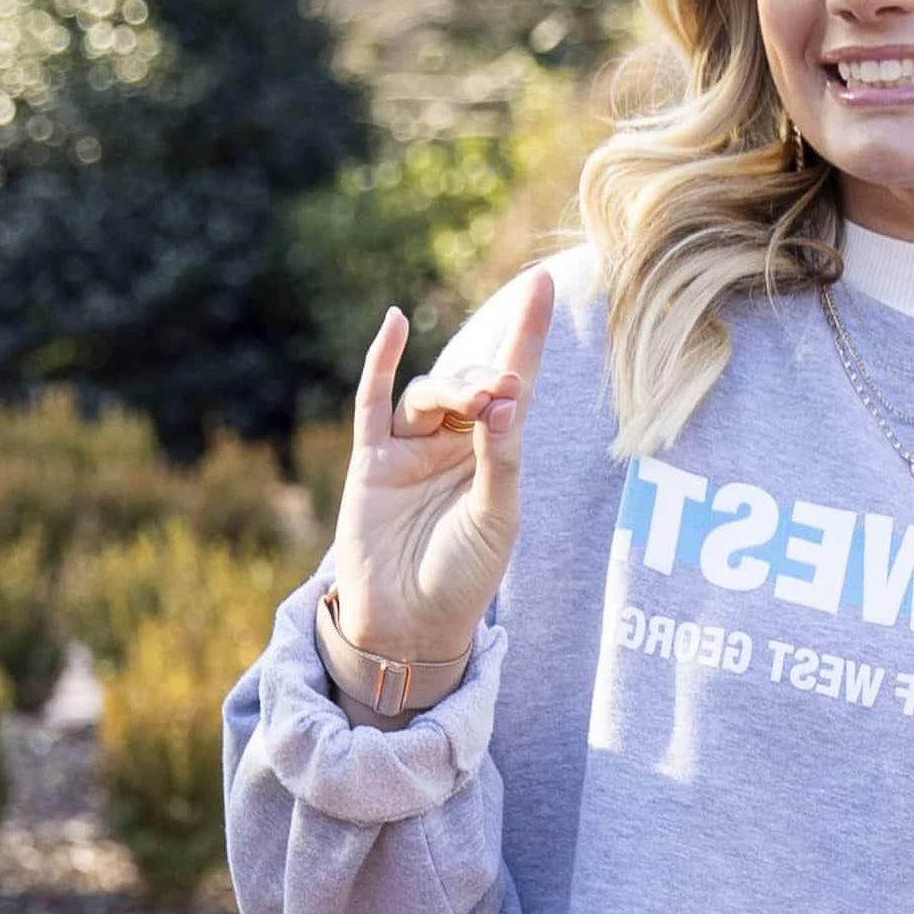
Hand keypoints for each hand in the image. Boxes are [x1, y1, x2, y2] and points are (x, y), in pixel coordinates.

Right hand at [329, 269, 556, 679]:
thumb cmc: (462, 579)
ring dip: (449, 388)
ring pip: (427, 394)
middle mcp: (454, 444)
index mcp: (496, 456)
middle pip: (469, 384)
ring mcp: (410, 450)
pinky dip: (382, 361)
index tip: (542, 285)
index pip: (514, 384)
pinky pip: (372, 400)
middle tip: (496, 396)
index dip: (526, 336)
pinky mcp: (370, 462)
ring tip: (472, 402)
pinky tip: (396, 323)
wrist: (409, 628)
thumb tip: (505, 395)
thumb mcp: (496, 519)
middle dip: (483, 380)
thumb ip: (501, 456)